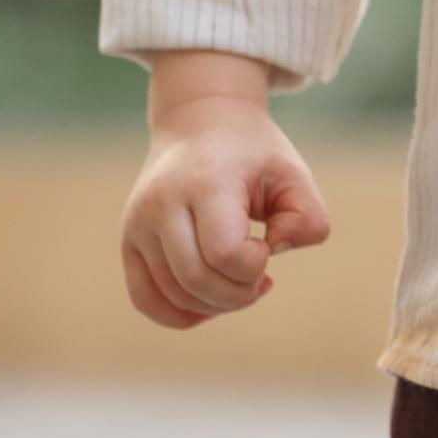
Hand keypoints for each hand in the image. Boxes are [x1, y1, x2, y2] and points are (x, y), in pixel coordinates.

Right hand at [119, 49, 330, 329]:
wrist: (199, 123)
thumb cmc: (253, 155)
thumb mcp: (294, 175)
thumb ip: (309, 219)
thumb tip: (275, 251)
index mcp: (205, 183)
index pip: (225, 253)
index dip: (255, 264)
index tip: (266, 244)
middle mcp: (162, 203)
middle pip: (196, 281)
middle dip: (239, 294)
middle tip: (260, 277)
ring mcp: (138, 223)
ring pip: (172, 296)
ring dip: (215, 305)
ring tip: (238, 281)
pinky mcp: (128, 240)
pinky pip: (145, 299)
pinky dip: (179, 314)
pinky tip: (209, 302)